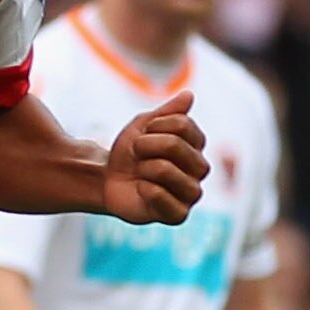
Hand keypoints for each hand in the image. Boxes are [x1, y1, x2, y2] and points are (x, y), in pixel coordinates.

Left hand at [102, 91, 208, 224]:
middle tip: (137, 155)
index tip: (143, 135)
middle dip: (145, 146)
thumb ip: (168, 112)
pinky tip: (142, 191)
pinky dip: (143, 190)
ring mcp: (192, 193)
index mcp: (196, 145)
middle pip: (174, 145)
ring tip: (141, 174)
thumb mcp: (144, 125)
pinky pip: (160, 196)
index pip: (181, 124)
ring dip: (143, 168)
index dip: (154, 126)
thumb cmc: (130, 152)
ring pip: (165, 170)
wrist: (109, 179)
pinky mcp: (179, 215)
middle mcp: (200, 169)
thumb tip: (189, 95)